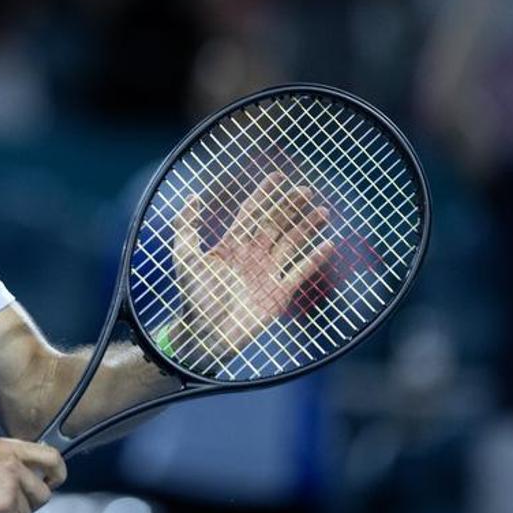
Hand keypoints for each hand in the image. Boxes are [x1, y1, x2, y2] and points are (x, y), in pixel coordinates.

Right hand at [0, 438, 65, 512]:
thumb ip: (10, 463)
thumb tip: (33, 475)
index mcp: (8, 448)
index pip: (51, 456)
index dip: (57, 474)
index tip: (52, 484)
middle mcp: (13, 462)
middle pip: (43, 492)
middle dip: (28, 506)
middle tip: (8, 508)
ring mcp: (10, 483)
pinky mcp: (4, 505)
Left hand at [170, 172, 333, 369]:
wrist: (204, 335)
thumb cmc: (192, 298)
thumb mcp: (185, 258)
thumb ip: (186, 227)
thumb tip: (192, 197)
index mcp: (232, 245)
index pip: (251, 213)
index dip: (264, 194)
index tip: (278, 177)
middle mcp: (252, 255)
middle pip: (276, 224)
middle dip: (291, 206)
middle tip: (306, 190)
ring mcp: (267, 273)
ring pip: (292, 243)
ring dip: (307, 226)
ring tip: (323, 210)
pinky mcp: (279, 294)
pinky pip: (300, 272)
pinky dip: (314, 259)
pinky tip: (328, 244)